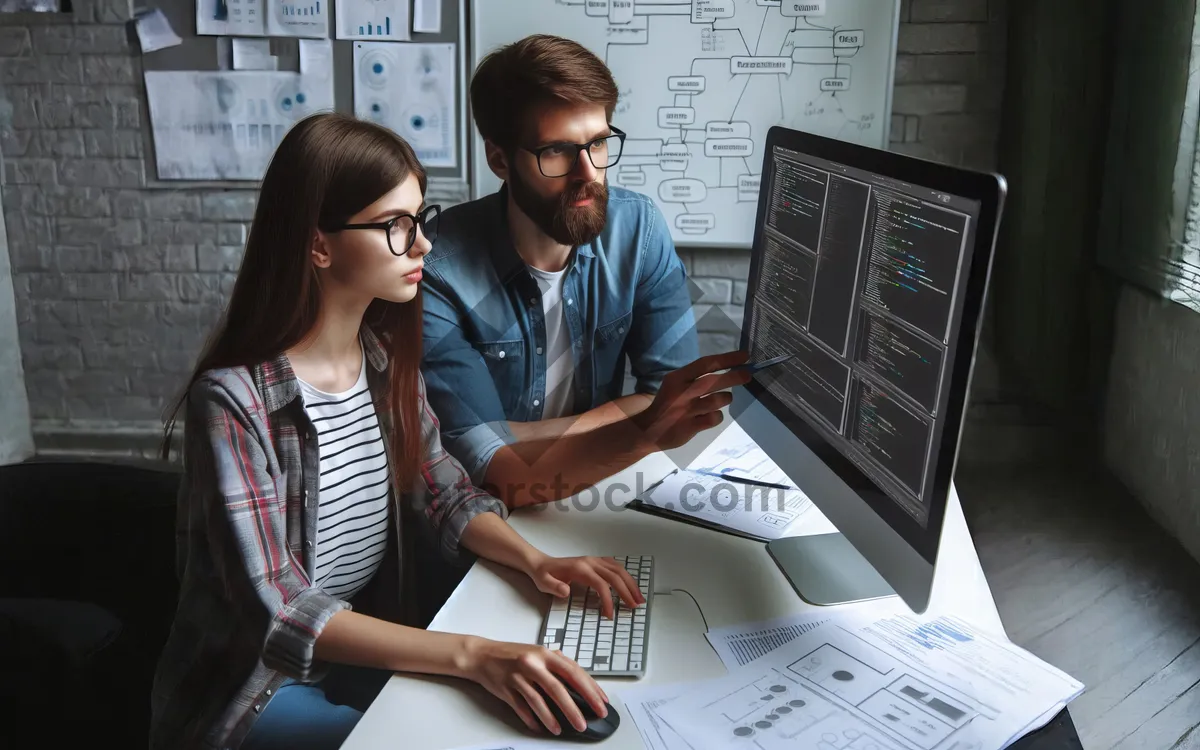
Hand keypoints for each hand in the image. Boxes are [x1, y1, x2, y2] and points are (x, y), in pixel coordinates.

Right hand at [462, 638, 609, 735]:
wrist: (482, 655)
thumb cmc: (514, 655)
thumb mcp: (539, 654)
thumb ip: (558, 667)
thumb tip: (581, 688)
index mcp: (546, 654)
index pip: (574, 672)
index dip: (590, 689)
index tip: (601, 702)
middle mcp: (533, 664)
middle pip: (558, 689)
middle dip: (574, 708)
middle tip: (585, 722)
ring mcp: (518, 676)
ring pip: (539, 701)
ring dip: (551, 718)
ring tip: (560, 730)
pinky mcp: (506, 689)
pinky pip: (521, 708)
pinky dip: (531, 719)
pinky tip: (539, 727)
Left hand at [530, 555, 645, 618]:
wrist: (540, 563)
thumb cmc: (543, 575)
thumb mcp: (543, 583)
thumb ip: (554, 587)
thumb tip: (566, 591)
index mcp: (580, 568)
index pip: (601, 584)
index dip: (608, 599)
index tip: (610, 615)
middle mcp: (590, 562)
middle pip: (615, 575)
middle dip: (627, 591)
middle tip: (635, 606)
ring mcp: (594, 560)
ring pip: (618, 569)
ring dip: (630, 583)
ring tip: (639, 598)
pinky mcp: (595, 561)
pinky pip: (615, 566)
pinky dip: (625, 575)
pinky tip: (630, 585)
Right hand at [633, 351, 752, 450]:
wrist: (647, 429)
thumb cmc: (667, 403)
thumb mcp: (675, 384)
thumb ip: (695, 378)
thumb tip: (728, 369)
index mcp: (677, 378)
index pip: (705, 364)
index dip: (727, 359)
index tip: (744, 356)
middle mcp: (681, 392)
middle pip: (712, 381)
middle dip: (733, 376)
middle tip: (747, 375)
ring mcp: (686, 411)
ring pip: (716, 401)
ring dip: (725, 398)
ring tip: (725, 398)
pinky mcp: (689, 427)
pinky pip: (714, 418)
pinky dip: (717, 416)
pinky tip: (711, 415)